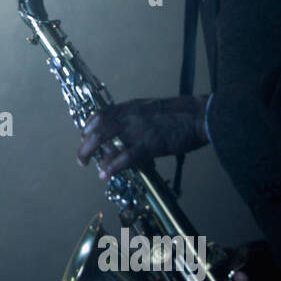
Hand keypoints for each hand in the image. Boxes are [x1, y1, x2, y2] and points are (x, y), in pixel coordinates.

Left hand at [76, 95, 209, 178]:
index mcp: (132, 107)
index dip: (89, 126)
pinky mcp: (149, 144)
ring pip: (105, 139)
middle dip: (85, 143)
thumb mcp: (153, 109)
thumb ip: (138, 118)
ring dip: (90, 152)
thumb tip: (127, 132)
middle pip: (98, 127)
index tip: (84, 135)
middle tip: (81, 158)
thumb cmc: (181, 114)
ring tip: (85, 164)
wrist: (199, 115)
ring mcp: (138, 129)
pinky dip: (112, 166)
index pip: (102, 114)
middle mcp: (130, 116)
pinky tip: (105, 174)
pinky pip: (125, 156)